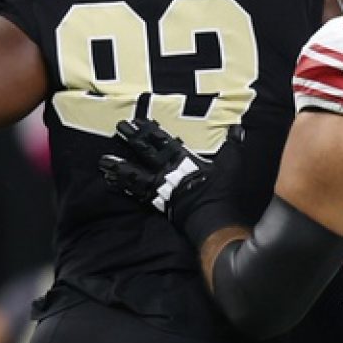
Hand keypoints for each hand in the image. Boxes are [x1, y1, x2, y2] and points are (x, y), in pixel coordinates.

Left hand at [100, 119, 235, 234]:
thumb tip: (237, 128)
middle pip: (146, 153)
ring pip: (135, 175)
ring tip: (104, 162)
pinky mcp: (157, 204)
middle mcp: (168, 172)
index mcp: (183, 160)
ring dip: (120, 167)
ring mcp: (160, 189)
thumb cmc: (221, 192)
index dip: (150, 131)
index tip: (137, 121)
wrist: (211, 221)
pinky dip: (125, 188)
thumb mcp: (231, 164)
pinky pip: (136, 194)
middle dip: (132, 139)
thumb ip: (232, 145)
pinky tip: (113, 184)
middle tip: (118, 127)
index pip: (163, 142)